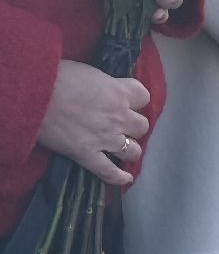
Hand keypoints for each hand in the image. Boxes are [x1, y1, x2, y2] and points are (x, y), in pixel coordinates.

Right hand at [36, 60, 151, 185]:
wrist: (38, 94)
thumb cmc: (61, 77)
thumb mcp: (93, 73)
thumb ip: (105, 85)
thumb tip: (104, 90)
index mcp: (121, 92)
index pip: (143, 98)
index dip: (136, 101)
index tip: (127, 103)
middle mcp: (119, 116)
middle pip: (142, 126)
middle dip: (133, 127)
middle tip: (122, 127)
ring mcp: (105, 138)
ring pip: (132, 150)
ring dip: (129, 150)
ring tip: (123, 150)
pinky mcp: (87, 155)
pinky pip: (108, 171)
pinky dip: (117, 178)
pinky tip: (125, 180)